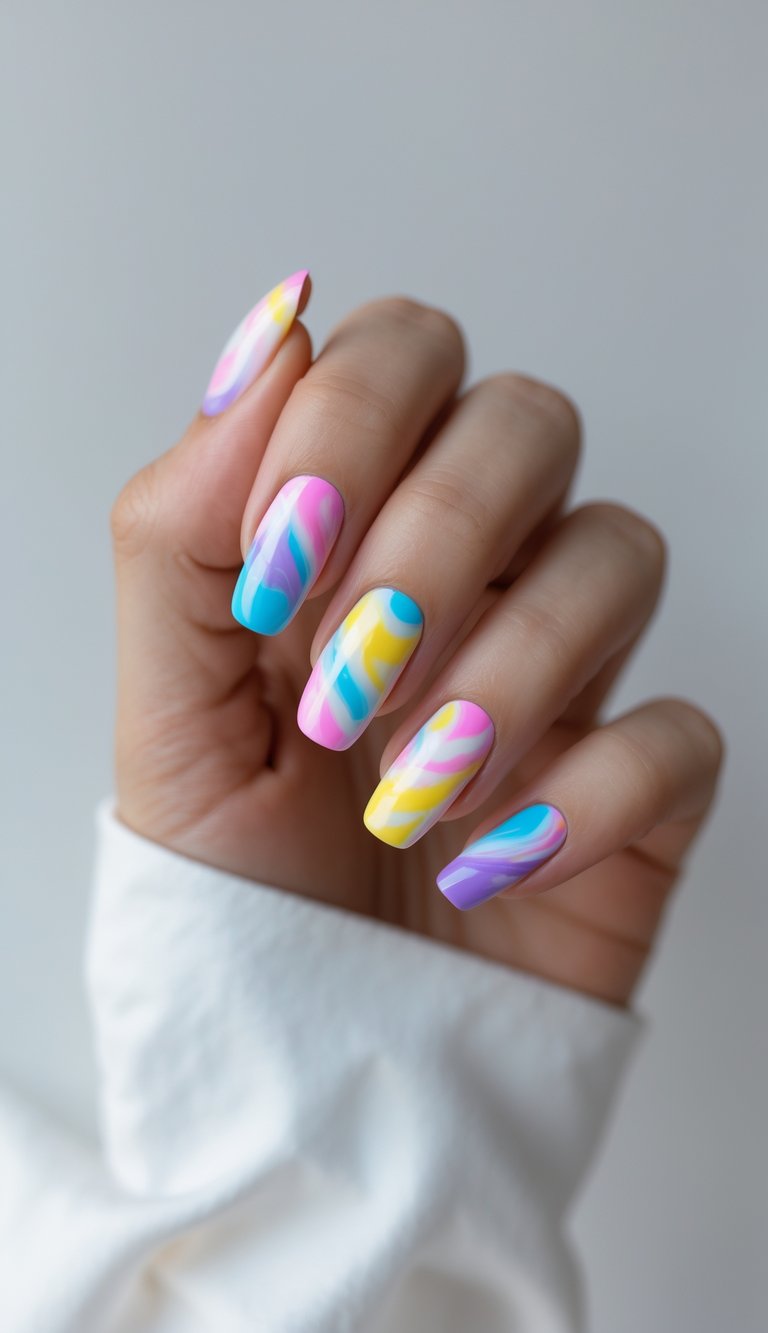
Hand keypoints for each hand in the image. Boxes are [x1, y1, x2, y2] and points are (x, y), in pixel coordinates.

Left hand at [112, 271, 723, 1004]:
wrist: (312, 1050)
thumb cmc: (240, 878)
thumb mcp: (164, 708)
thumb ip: (184, 529)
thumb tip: (266, 344)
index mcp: (359, 525)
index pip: (401, 353)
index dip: (348, 424)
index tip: (276, 566)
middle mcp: (478, 571)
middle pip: (529, 421)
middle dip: (437, 537)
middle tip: (349, 677)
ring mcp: (569, 670)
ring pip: (620, 553)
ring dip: (503, 670)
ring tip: (402, 790)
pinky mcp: (639, 784)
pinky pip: (679, 734)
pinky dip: (580, 797)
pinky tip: (486, 860)